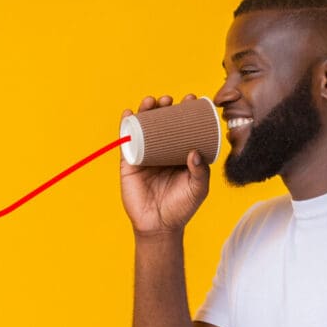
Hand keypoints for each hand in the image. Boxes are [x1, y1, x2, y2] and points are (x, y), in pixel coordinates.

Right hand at [119, 94, 210, 235]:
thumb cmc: (181, 207)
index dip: (187, 112)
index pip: (184, 127)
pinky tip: (128, 113)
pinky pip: (126, 141)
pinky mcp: (130, 162)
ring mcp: (145, 155)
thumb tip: (194, 151)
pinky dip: (126, 125)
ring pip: (145, 128)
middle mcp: (163, 151)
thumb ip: (200, 172)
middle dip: (165, 107)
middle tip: (170, 100)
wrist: (159, 225)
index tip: (192, 100)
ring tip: (152, 102)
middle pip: (163, 123)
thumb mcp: (198, 189)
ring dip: (146, 111)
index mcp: (180, 153)